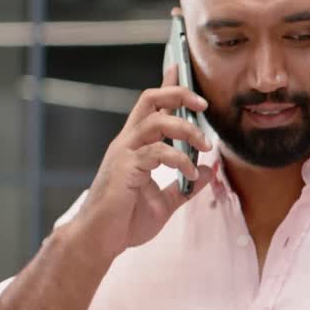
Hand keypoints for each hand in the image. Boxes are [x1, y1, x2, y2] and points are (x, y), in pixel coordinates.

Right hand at [74, 60, 212, 260]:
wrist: (100, 242)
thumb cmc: (124, 222)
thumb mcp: (164, 203)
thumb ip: (185, 186)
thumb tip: (209, 171)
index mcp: (134, 146)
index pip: (151, 107)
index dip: (166, 86)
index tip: (180, 68)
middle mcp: (127, 143)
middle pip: (150, 100)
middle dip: (178, 94)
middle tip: (203, 106)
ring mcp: (124, 153)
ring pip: (157, 121)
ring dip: (187, 130)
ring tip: (205, 147)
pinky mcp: (125, 168)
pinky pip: (158, 152)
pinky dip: (180, 159)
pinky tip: (190, 173)